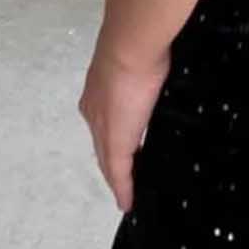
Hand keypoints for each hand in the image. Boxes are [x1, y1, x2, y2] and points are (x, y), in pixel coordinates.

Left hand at [77, 40, 170, 213]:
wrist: (130, 47)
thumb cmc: (139, 46)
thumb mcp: (139, 61)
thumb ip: (142, 71)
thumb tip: (155, 69)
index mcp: (97, 93)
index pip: (103, 123)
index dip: (110, 138)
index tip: (122, 149)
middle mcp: (93, 112)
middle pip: (102, 145)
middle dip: (110, 163)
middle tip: (123, 180)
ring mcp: (102, 128)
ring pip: (108, 160)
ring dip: (116, 176)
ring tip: (127, 191)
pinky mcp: (116, 143)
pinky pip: (118, 173)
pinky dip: (123, 188)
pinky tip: (127, 202)